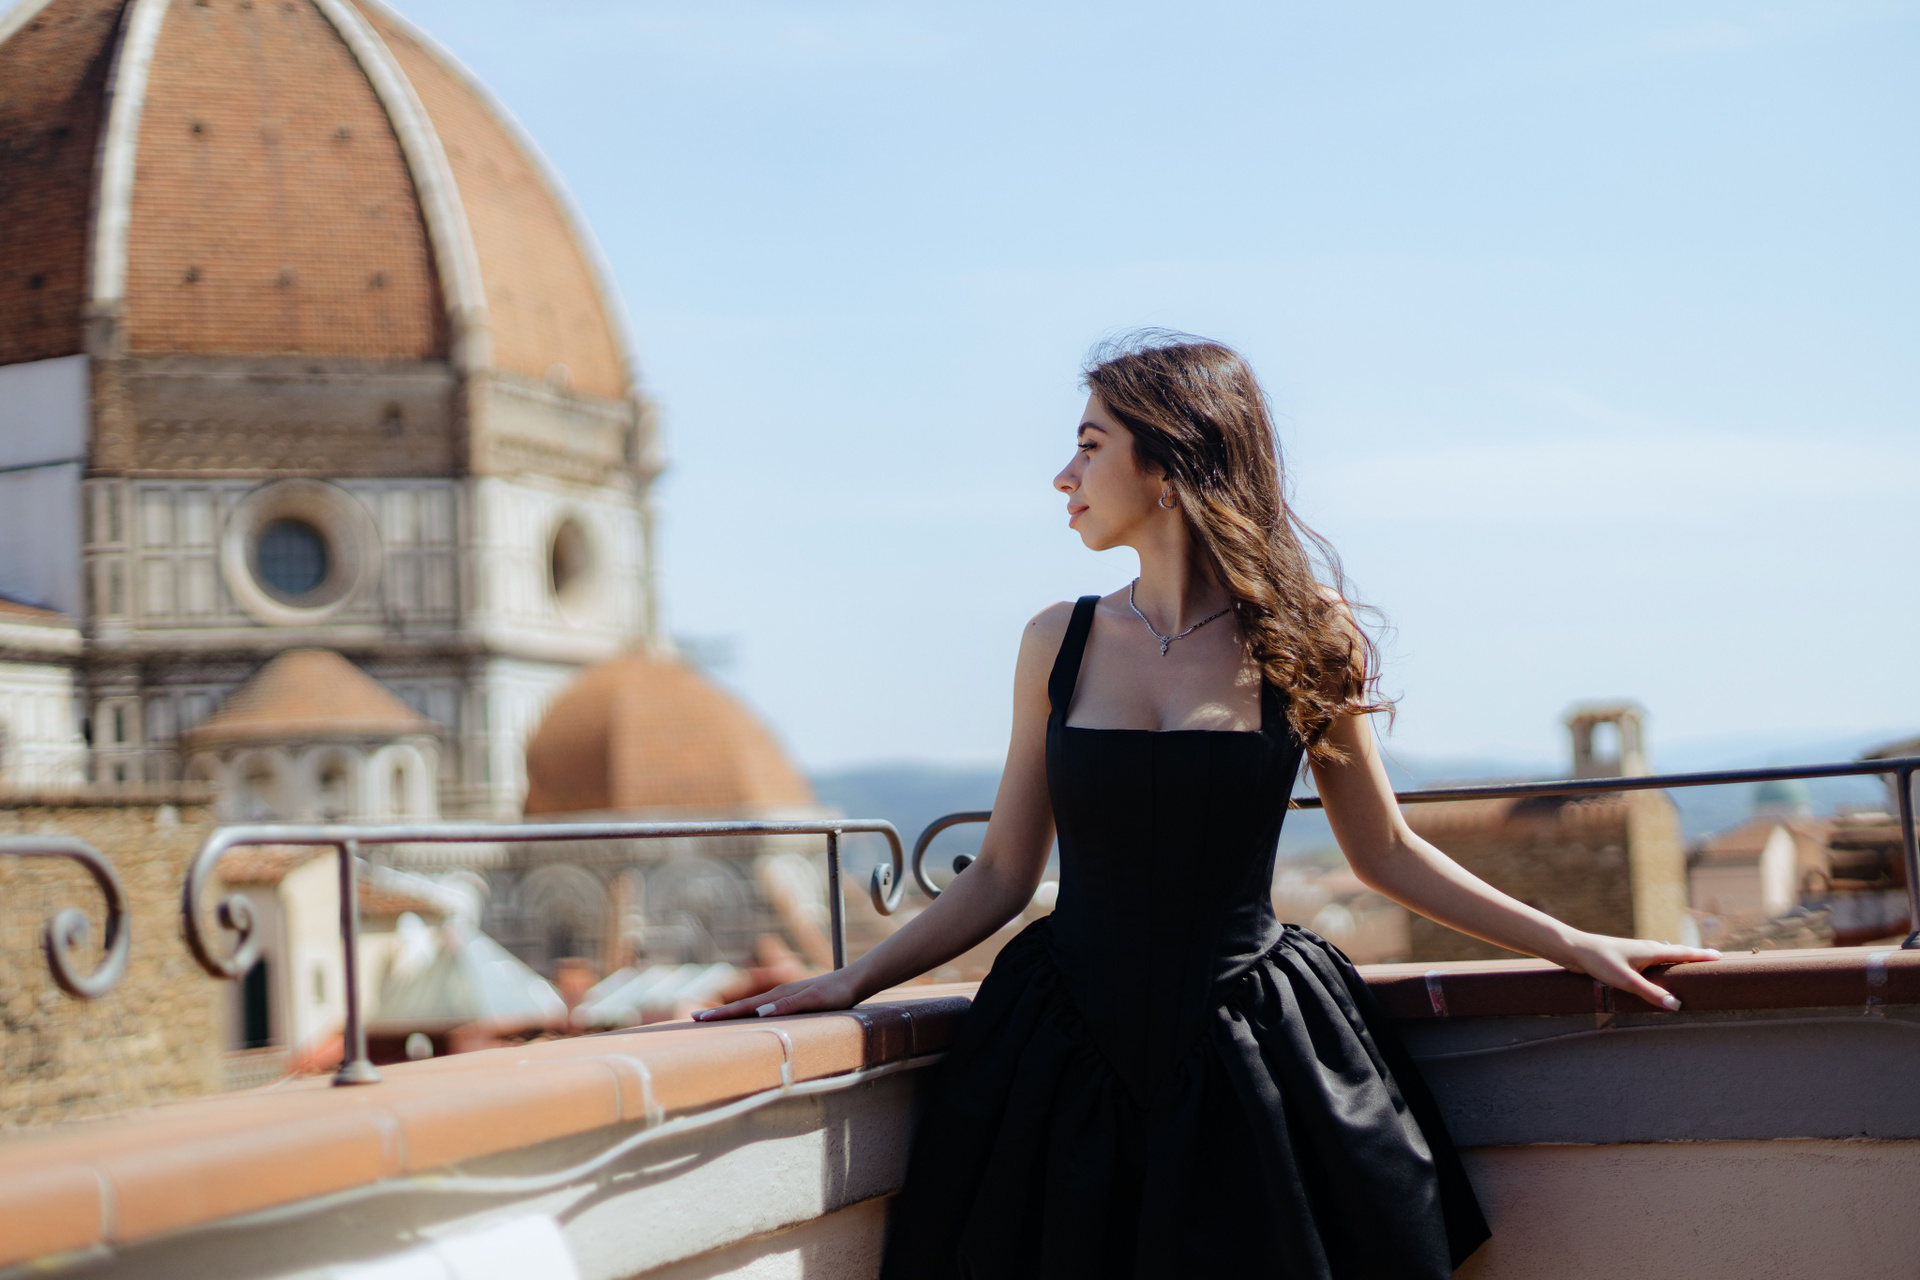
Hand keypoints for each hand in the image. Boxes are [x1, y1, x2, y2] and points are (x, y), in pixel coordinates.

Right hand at [692, 968, 863, 1022]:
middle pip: (742, 1006)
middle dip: (718, 1013)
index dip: (721, 1014)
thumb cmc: (836, 994)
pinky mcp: (792, 999)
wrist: (854, 981)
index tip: (698, 1019)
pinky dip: (748, 1012)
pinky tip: (747, 1017)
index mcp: (778, 996)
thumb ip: (788, 1005)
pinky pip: (763, 1007)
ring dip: (731, 1013)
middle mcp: (777, 995)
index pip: (743, 1007)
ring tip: (713, 1018)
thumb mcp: (813, 1000)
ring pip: (751, 1006)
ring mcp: (783, 996)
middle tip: (693, 1019)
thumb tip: (759, 1012)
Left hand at [1556, 932, 1721, 1009]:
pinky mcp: (1627, 958)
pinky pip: (1653, 961)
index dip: (1701, 956)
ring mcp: (1637, 952)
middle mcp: (1647, 949)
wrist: (1575, 949)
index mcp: (1652, 951)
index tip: (1720, 957)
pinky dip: (1664, 965)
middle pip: (1677, 952)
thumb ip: (1650, 993)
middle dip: (1694, 957)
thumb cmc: (1600, 961)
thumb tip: (1676, 1005)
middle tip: (1712, 960)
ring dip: (1679, 960)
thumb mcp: (1626, 980)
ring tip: (1691, 967)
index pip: (1683, 953)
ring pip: (1664, 956)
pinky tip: (1660, 972)